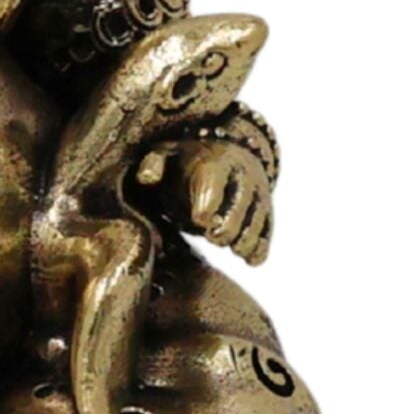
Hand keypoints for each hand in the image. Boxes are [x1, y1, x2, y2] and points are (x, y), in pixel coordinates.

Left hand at [132, 138, 272, 264]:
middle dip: (227, 226)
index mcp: (215, 160)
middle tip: (211, 235)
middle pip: (241, 206)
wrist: (223, 155)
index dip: (208, 206)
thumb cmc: (186, 162)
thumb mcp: (166, 155)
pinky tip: (249, 259)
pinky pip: (268, 233)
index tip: (198, 221)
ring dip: (245, 240)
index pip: (214, 183)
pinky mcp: (266, 211)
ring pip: (257, 222)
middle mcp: (243, 175)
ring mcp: (258, 193)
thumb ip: (153, 164)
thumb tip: (146, 178)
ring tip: (228, 245)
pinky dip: (260, 248)